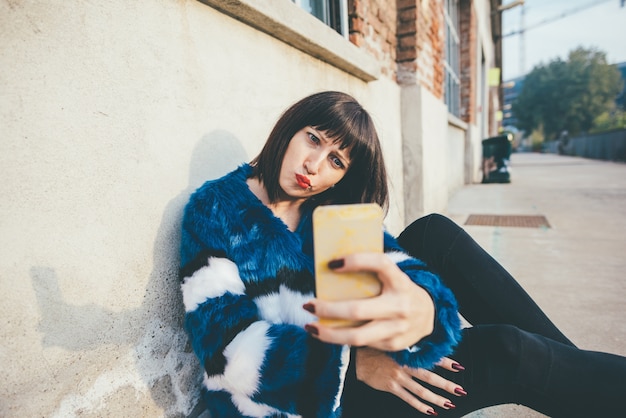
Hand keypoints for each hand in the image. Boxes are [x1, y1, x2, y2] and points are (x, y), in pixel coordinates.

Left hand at [303, 253, 434, 350]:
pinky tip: (329, 334)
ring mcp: (398, 329)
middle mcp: (400, 305)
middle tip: (308, 304)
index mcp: (401, 281)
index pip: (380, 264)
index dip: (356, 261)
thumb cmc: (400, 291)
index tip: (332, 263)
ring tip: (310, 327)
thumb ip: (371, 272)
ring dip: (328, 334)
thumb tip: (333, 266)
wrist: (430, 316)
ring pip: (357, 337)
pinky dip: (342, 339)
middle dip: (328, 309)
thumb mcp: (393, 277)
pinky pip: (362, 344)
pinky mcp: (393, 345)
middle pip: (357, 310)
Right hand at [356, 348, 466, 414]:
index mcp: (407, 353)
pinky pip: (408, 398)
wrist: (358, 359)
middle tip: (460, 390)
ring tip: (449, 403)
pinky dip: (420, 406)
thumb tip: (426, 350)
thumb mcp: (394, 345)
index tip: (458, 367)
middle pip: (429, 377)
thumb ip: (409, 349)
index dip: (445, 362)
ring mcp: (398, 377)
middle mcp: (404, 365)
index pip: (429, 358)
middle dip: (446, 384)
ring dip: (437, 398)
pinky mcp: (391, 387)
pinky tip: (430, 410)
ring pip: (421, 390)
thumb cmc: (377, 350)